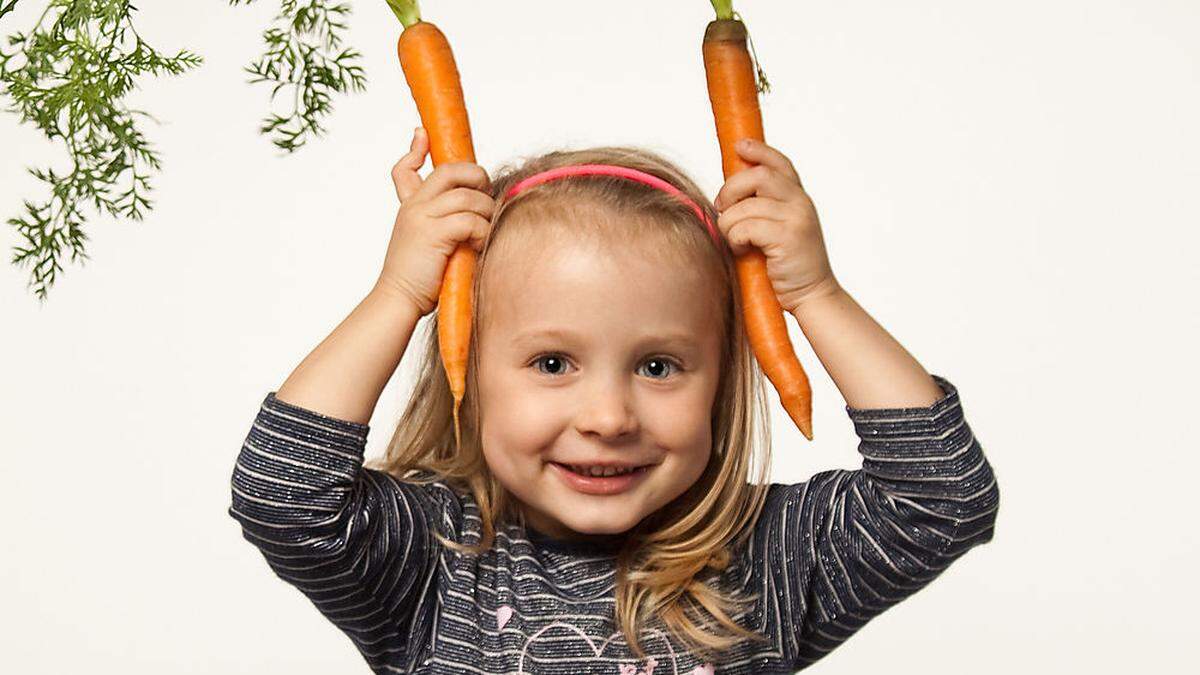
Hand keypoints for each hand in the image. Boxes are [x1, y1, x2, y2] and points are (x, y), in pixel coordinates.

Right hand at [374, 126, 494, 315]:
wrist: (398, 301)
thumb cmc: (419, 279)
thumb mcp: (426, 245)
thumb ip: (443, 226)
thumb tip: (472, 220)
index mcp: (409, 207)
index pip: (405, 169)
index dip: (415, 148)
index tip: (421, 133)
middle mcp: (414, 207)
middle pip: (450, 171)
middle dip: (477, 177)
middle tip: (486, 195)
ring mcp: (421, 218)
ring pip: (467, 197)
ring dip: (485, 212)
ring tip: (485, 231)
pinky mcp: (433, 234)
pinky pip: (470, 220)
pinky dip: (482, 232)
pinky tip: (478, 245)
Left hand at [713, 139, 839, 312]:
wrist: (812, 295)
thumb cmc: (787, 266)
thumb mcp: (777, 229)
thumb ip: (762, 208)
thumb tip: (729, 193)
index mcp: (798, 198)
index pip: (779, 163)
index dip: (759, 151)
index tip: (739, 146)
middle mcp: (800, 203)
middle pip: (757, 176)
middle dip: (731, 190)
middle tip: (722, 209)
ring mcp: (796, 219)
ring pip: (745, 206)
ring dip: (728, 224)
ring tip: (734, 240)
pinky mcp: (788, 238)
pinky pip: (745, 227)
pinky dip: (735, 239)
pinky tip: (741, 251)